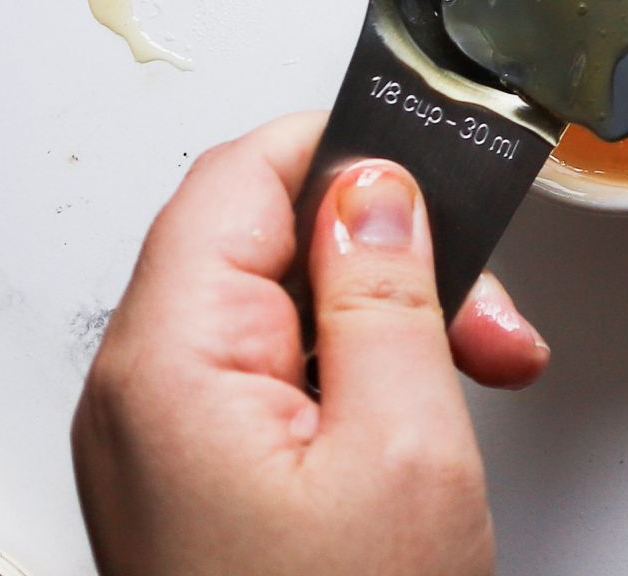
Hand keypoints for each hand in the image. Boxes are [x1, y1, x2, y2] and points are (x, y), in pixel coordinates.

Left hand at [72, 112, 549, 575]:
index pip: (237, 179)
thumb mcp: (403, 444)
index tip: (430, 161)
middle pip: (266, 243)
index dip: (339, 149)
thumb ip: (383, 292)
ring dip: (391, 317)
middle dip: (389, 254)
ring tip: (479, 366)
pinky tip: (428, 407)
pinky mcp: (204, 478)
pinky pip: (282, 377)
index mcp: (172, 365)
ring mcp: (170, 440)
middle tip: (481, 309)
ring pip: (287, 309)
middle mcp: (147, 394)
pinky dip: (364, 373)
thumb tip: (373, 187)